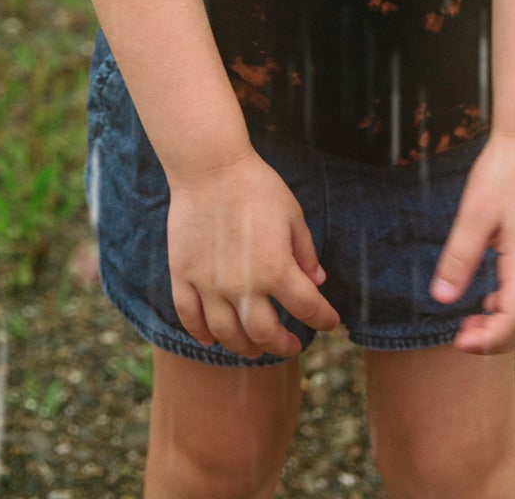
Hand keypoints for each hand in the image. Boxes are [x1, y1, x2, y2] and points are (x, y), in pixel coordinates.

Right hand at [164, 148, 342, 358]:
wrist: (209, 166)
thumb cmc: (256, 186)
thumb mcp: (292, 214)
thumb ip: (305, 252)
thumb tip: (317, 281)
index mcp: (276, 268)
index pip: (307, 308)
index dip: (323, 318)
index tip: (330, 322)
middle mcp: (243, 285)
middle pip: (264, 334)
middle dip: (282, 345)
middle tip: (291, 345)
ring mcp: (209, 284)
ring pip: (227, 334)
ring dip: (244, 348)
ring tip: (254, 348)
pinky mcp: (183, 276)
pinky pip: (189, 316)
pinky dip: (200, 333)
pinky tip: (211, 339)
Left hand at [429, 133, 514, 354]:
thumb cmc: (501, 173)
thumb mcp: (474, 215)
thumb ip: (459, 259)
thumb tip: (441, 299)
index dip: (488, 340)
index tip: (458, 341)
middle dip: (497, 340)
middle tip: (461, 338)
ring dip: (504, 326)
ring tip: (470, 323)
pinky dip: (511, 308)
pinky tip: (487, 300)